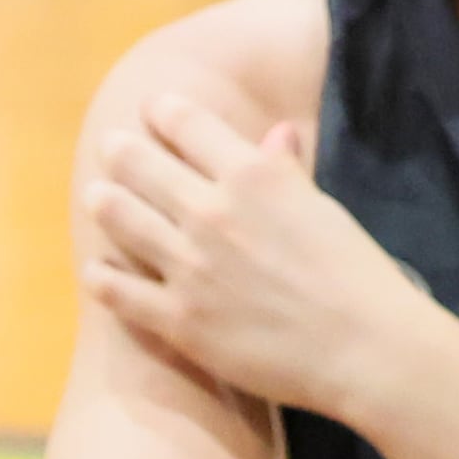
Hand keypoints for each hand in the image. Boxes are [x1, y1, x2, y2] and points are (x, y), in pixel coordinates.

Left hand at [85, 91, 442, 415]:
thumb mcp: (321, 206)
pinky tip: (96, 271)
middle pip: (138, 164)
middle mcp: (211, 211)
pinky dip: (102, 277)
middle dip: (120, 152)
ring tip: (97, 197)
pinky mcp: (178, 320)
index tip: (151, 111)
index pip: (185, 123)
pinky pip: (119, 292)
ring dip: (104, 202)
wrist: (363, 346)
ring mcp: (189, 266)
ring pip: (120, 218)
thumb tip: (275, 134)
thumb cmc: (353, 273)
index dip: (161, 112)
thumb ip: (286, 170)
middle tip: (112, 150)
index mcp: (251, 173)